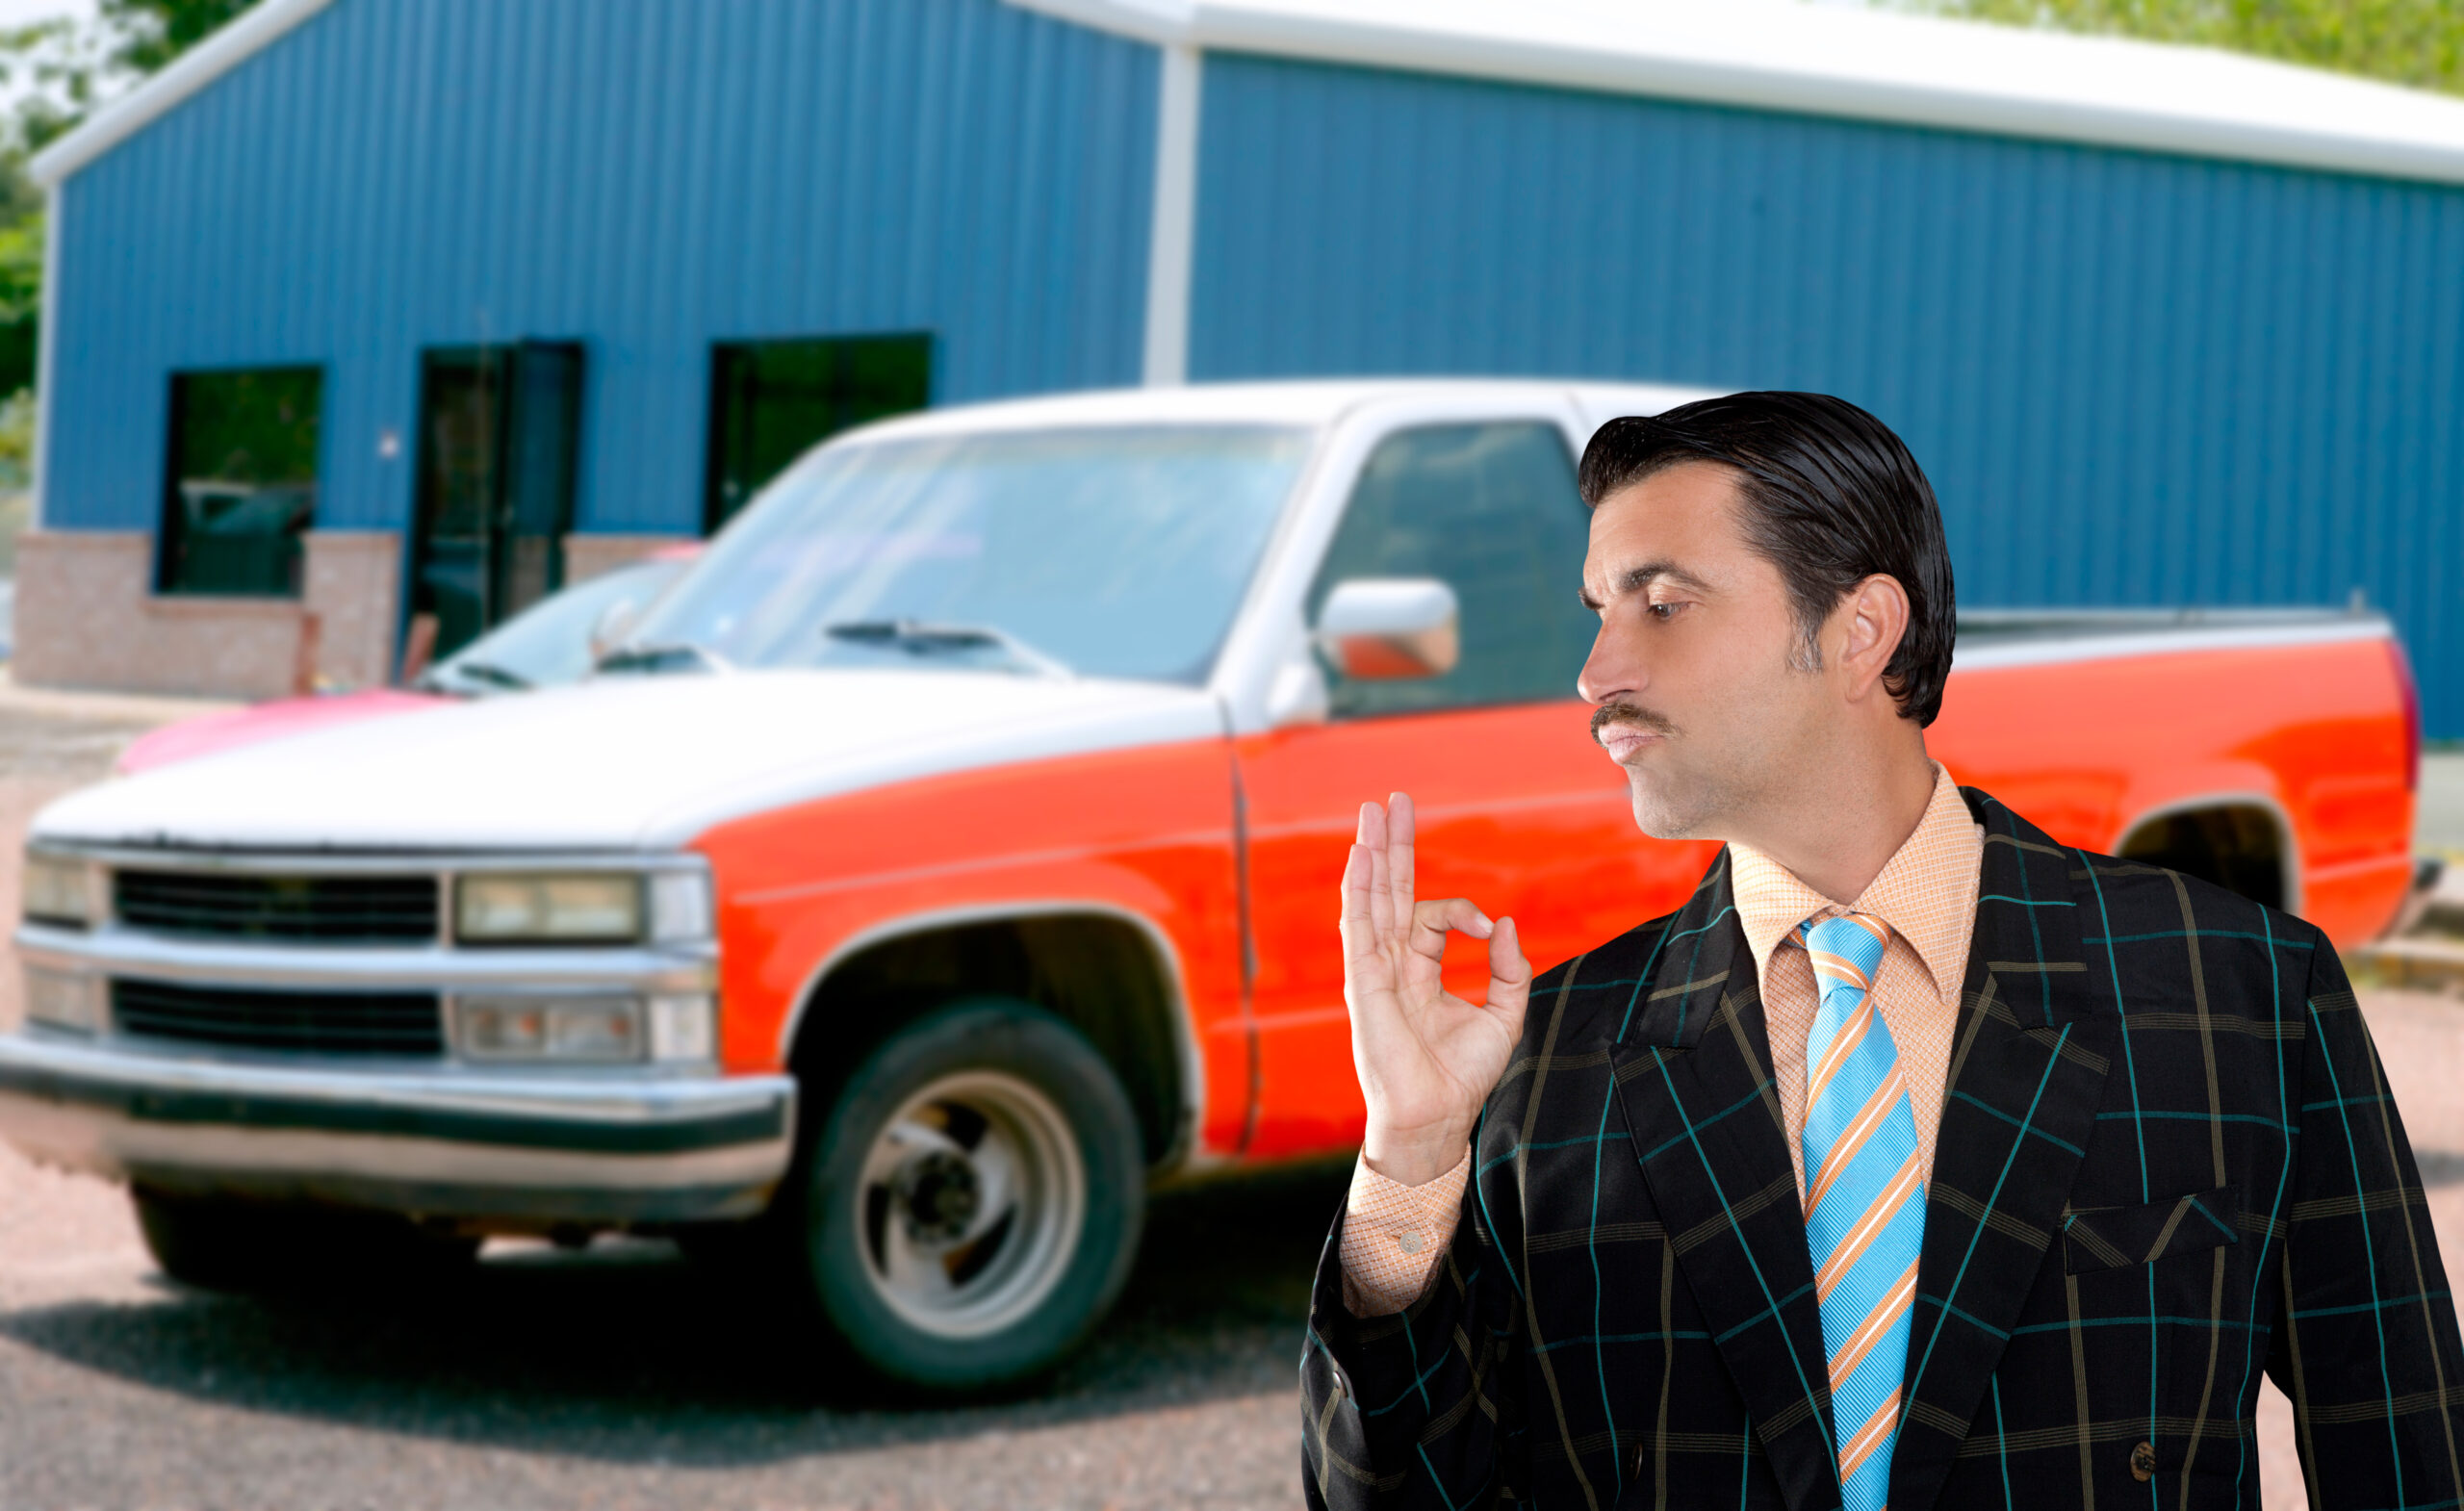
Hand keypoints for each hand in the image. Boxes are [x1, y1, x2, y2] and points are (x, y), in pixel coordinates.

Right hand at [1341, 792, 1532, 1186]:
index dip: (1464, 911)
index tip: (1490, 929)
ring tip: (1372, 811)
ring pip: (1371, 900)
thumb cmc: (1464, 1076)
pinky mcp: (1365, 985)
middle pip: (1390, 891)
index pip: (1433, 915)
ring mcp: (1375, 971)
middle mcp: (1393, 963)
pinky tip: (1360, 856)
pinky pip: (1358, 929)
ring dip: (1371, 854)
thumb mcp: (1505, 1015)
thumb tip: (1506, 923)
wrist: (1438, 1118)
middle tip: (1391, 799)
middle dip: (1392, 845)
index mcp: (1421, 969)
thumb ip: (1510, 969)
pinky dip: (1357, 890)